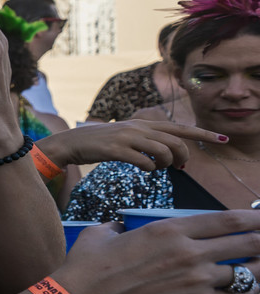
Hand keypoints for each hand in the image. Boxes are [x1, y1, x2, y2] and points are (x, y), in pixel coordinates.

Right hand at [40, 120, 227, 172]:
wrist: (70, 143)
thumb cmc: (99, 143)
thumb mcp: (125, 136)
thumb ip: (146, 140)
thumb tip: (166, 154)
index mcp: (143, 124)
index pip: (180, 127)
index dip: (203, 133)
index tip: (222, 138)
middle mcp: (138, 127)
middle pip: (176, 141)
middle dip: (184, 157)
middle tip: (180, 168)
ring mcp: (127, 137)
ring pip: (163, 151)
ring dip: (166, 164)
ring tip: (158, 168)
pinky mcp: (116, 149)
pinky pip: (144, 161)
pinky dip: (149, 168)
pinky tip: (142, 169)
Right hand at [58, 211, 259, 293]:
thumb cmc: (89, 264)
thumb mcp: (106, 231)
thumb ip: (125, 225)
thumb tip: (126, 227)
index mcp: (170, 229)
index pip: (227, 220)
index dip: (253, 218)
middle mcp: (189, 252)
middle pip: (246, 243)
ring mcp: (195, 280)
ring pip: (247, 272)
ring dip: (258, 267)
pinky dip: (246, 290)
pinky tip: (249, 285)